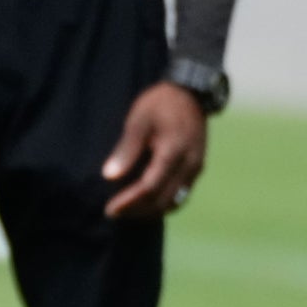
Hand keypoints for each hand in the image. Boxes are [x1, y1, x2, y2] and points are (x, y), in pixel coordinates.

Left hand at [102, 82, 208, 221]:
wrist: (190, 93)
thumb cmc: (160, 104)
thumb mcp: (138, 121)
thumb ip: (126, 149)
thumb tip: (109, 176)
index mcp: (174, 151)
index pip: (150, 187)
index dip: (129, 202)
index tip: (110, 209)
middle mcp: (190, 164)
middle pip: (163, 200)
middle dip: (137, 211)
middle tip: (113, 213)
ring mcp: (196, 168)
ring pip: (174, 202)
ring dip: (150, 211)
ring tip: (127, 210)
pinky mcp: (197, 168)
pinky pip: (181, 194)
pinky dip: (162, 203)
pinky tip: (144, 202)